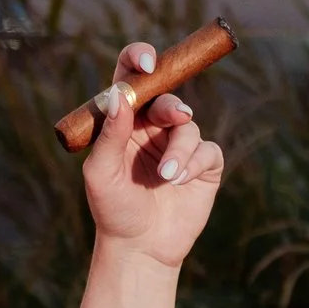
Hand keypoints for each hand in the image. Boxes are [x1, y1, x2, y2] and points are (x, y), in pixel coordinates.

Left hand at [83, 41, 225, 267]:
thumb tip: (119, 95)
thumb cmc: (113, 210)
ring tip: (168, 177)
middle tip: (176, 117)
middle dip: (171, 106)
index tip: (147, 62)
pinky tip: (180, 183)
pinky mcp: (203, 165)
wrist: (140, 248)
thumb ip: (110, 134)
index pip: (131, 76)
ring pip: (189, 126)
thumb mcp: (101, 172)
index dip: (139, 59)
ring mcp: (179, 144)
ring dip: (180, 150)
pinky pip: (207, 150)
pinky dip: (195, 163)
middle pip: (166, 97)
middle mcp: (152, 127)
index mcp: (124, 120)